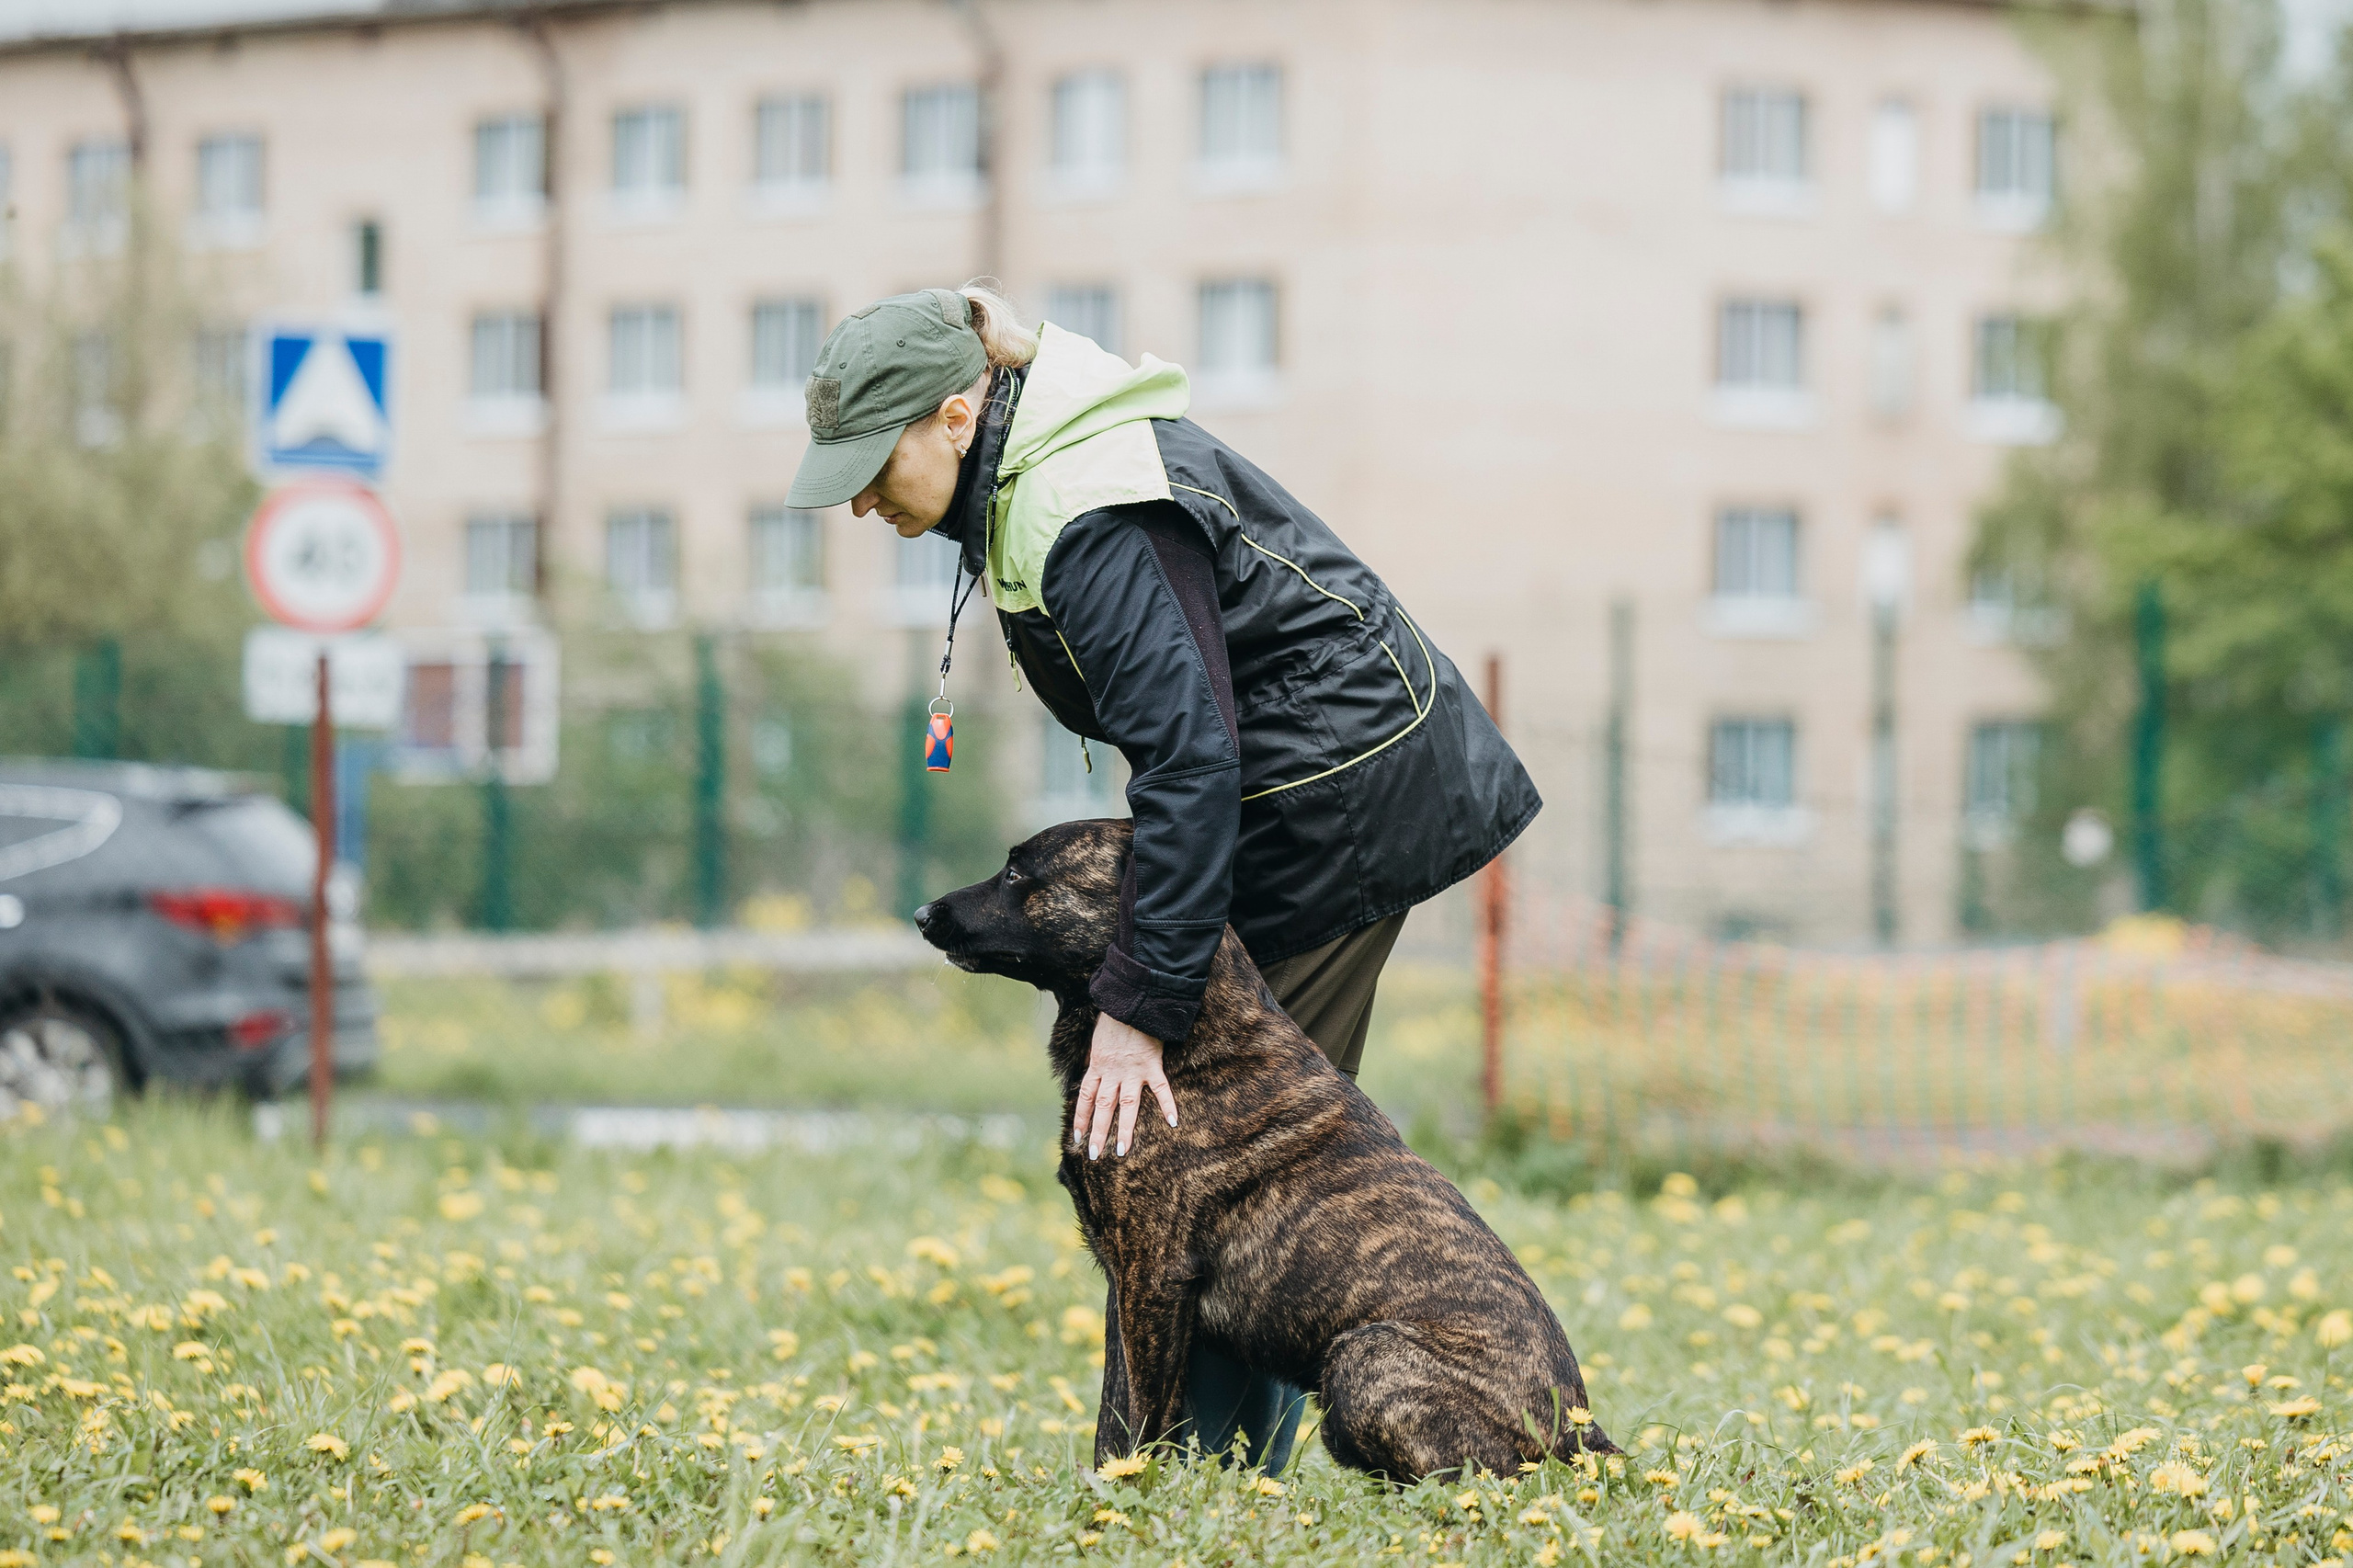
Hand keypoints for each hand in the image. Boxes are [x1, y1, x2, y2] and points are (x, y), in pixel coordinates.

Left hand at [1072, 1012, 1177, 1158]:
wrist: (1131, 1001)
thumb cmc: (1114, 1017)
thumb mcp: (1097, 1039)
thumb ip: (1096, 1058)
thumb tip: (1090, 1068)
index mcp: (1097, 1065)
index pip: (1086, 1098)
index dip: (1081, 1118)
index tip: (1078, 1137)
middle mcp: (1112, 1072)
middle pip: (1103, 1107)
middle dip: (1098, 1132)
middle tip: (1094, 1155)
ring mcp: (1132, 1071)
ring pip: (1127, 1105)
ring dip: (1124, 1130)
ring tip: (1121, 1151)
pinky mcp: (1152, 1065)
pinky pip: (1161, 1088)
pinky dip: (1168, 1105)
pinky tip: (1173, 1122)